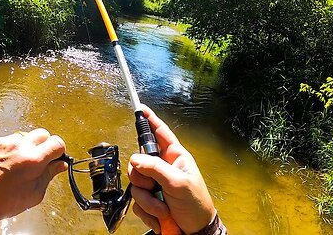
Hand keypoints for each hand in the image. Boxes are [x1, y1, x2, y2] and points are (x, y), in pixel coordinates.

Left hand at [0, 129, 66, 221]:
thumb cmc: (3, 202)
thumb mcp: (34, 194)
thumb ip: (49, 175)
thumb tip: (60, 165)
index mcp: (33, 160)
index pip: (57, 142)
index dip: (59, 150)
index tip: (56, 156)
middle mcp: (19, 147)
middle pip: (42, 134)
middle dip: (44, 145)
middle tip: (39, 159)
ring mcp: (4, 142)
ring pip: (23, 137)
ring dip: (25, 147)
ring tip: (17, 164)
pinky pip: (7, 140)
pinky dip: (8, 149)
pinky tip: (3, 163)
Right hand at [128, 105, 215, 233]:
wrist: (195, 232)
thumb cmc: (196, 205)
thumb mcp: (179, 183)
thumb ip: (157, 169)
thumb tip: (136, 159)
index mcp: (175, 158)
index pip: (160, 133)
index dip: (150, 120)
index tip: (140, 109)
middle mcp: (162, 168)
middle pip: (138, 162)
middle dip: (143, 179)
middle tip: (153, 186)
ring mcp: (154, 185)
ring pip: (135, 185)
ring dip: (148, 201)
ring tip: (164, 208)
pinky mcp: (149, 200)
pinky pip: (136, 202)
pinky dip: (147, 212)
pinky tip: (161, 216)